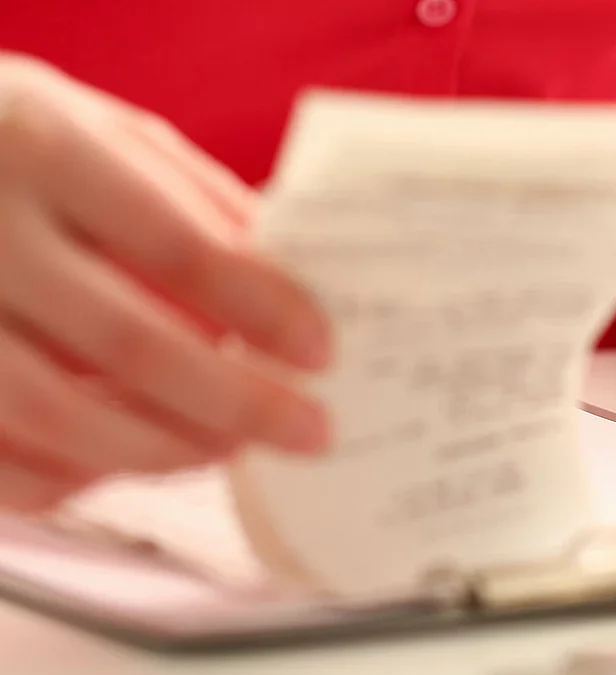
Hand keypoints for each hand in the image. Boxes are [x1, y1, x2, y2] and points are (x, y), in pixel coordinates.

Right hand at [0, 54, 330, 511]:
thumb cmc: (20, 143)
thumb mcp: (104, 131)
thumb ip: (194, 200)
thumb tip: (290, 283)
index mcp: (46, 149)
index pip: (178, 247)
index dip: (261, 309)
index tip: (321, 351)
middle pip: (129, 343)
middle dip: (237, 402)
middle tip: (309, 430)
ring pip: (56, 414)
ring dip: (164, 448)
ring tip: (228, 446)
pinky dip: (69, 477)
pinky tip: (126, 463)